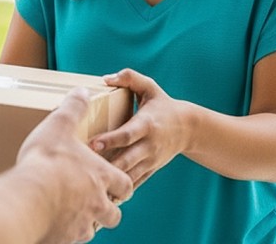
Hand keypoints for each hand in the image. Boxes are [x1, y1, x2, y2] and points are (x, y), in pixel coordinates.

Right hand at [18, 88, 132, 242]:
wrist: (27, 199)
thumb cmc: (45, 161)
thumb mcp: (59, 126)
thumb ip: (74, 108)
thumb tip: (83, 91)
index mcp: (101, 177)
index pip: (125, 184)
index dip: (121, 183)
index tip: (115, 182)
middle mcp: (98, 203)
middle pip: (114, 214)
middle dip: (108, 209)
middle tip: (95, 201)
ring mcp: (82, 224)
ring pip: (94, 229)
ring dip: (87, 222)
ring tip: (72, 213)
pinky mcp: (65, 239)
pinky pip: (71, 240)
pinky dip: (66, 234)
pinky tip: (55, 225)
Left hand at [90, 69, 188, 188]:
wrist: (188, 128)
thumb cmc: (163, 104)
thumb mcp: (150, 87)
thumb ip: (130, 78)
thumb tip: (106, 78)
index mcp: (147, 124)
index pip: (128, 134)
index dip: (111, 139)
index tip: (93, 143)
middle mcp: (149, 145)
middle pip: (128, 159)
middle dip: (108, 165)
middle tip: (86, 169)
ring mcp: (150, 160)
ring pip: (131, 175)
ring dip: (113, 183)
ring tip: (92, 190)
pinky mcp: (151, 169)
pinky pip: (136, 183)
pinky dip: (122, 191)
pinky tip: (105, 197)